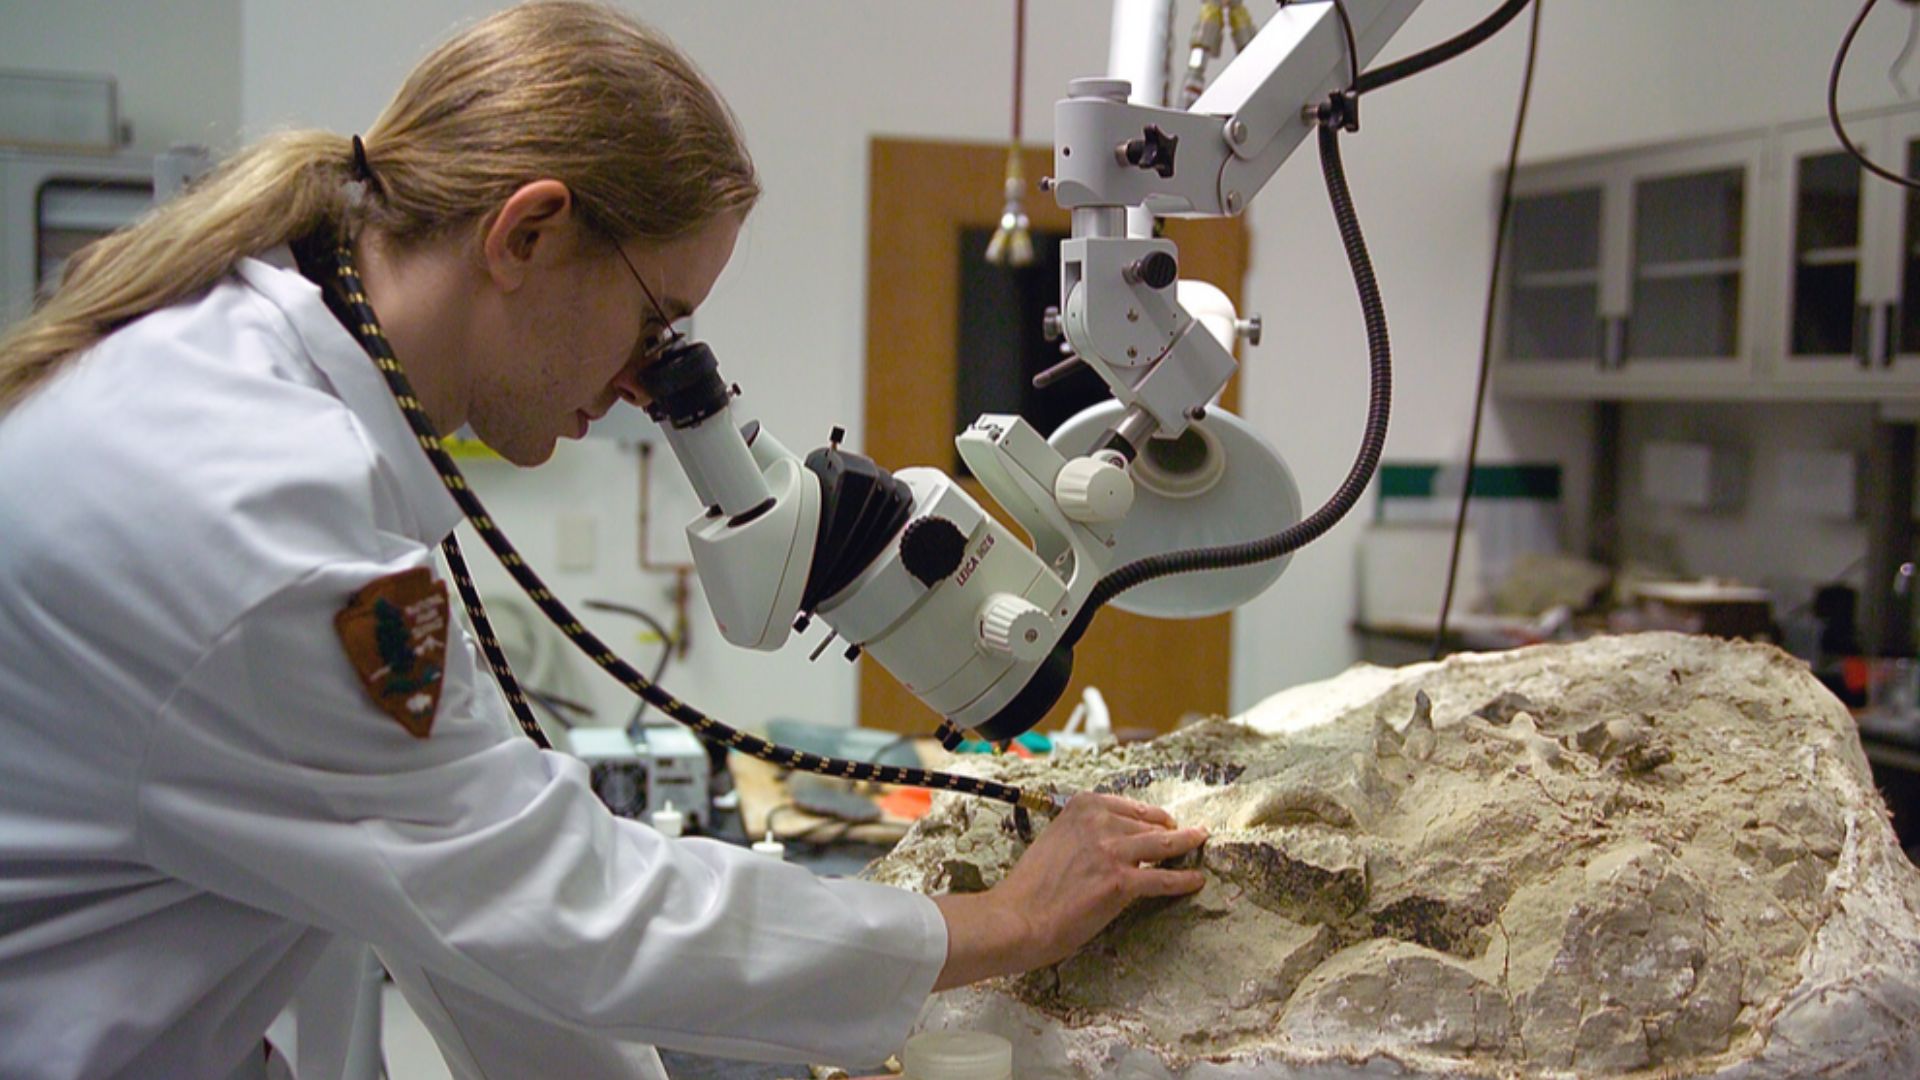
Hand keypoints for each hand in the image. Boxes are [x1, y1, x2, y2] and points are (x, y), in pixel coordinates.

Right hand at [931, 792, 1206, 989]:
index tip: (1164, 819)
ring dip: (1185, 845)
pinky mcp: (1121, 882)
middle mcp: (1099, 822)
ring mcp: (1112, 851)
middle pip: (1149, 824)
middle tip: (1188, 834)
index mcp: (1081, 807)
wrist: (1017, 917)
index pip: (1129, 806)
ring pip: (1162, 845)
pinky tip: (1196, 880)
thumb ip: (1083, 833)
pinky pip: (1163, 879)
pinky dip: (1183, 880)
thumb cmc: (1030, 887)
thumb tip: (1110, 841)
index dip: (1151, 815)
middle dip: (1170, 830)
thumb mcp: (1055, 840)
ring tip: (1199, 845)